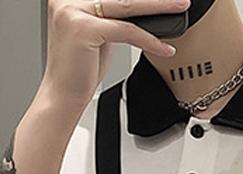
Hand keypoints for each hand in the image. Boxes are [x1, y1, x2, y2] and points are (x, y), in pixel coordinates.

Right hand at [39, 0, 189, 112]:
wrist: (62, 95)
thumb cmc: (79, 69)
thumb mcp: (97, 33)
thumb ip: (111, 16)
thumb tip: (141, 8)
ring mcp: (72, 10)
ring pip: (127, 5)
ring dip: (159, 7)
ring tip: (179, 8)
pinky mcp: (83, 29)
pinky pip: (126, 31)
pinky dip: (149, 40)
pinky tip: (165, 47)